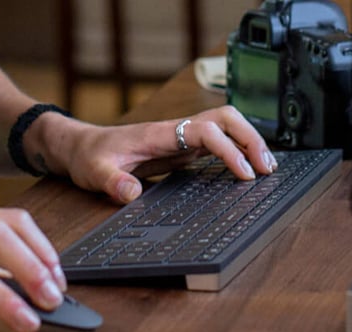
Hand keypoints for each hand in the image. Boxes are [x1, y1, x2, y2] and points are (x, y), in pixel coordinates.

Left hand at [44, 105, 276, 203]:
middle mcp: (177, 130)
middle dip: (251, 139)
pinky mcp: (184, 148)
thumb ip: (111, 182)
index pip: (205, 130)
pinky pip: (219, 142)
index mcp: (160, 133)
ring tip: (268, 168)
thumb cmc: (90, 156)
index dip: (229, 149)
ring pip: (227, 127)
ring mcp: (183, 137)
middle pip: (226, 119)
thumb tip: (131, 193)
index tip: (243, 173)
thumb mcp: (94, 172)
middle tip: (267, 168)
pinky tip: (249, 168)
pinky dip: (238, 151)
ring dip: (249, 142)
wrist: (83, 147)